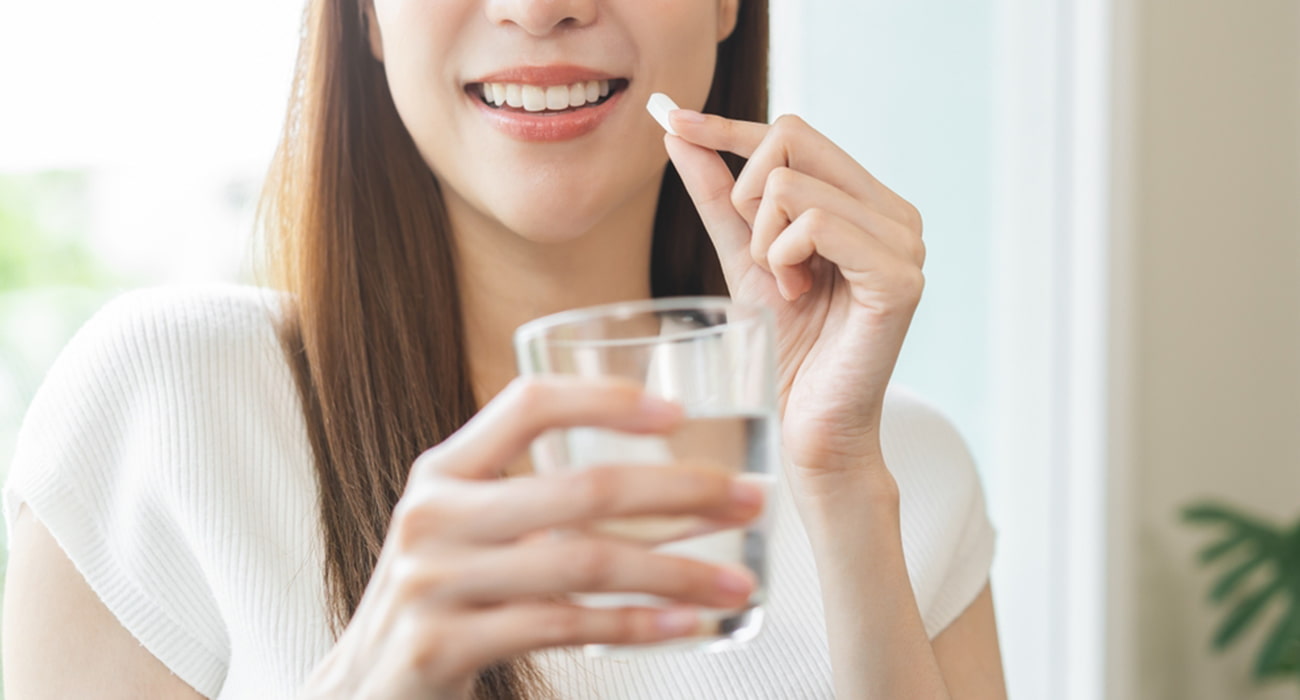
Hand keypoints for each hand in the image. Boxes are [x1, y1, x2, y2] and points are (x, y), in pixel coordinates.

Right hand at [298, 376, 764, 699]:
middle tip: (749, 500)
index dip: (605, 399)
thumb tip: (666, 482)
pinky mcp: (444, 644)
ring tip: (738, 580)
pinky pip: (564, 627)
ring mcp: (433, 581)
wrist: (364, 688)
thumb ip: (534, 498)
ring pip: (584, 563)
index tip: (678, 412)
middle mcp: (434, 515)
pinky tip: (686, 622)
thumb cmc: (441, 597)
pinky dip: (635, 624)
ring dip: (677, 570)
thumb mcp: (468, 529)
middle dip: (680, 491)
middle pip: (580, 488)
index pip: (528, 403)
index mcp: (444, 471)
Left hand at [664, 110, 925, 480]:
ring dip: (764, 240)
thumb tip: (679, 132)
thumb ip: (719, 197)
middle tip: (760, 258)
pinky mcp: (900, 278)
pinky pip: (819, 223)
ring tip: (785, 286)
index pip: (795, 133)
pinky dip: (786, 255)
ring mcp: (905, 243)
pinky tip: (796, 292)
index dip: (729, 126)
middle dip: (746, 196)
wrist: (808, 427)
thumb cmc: (784, 350)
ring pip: (796, 186)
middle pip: (792, 139)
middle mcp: (896, 213)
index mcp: (868, 203)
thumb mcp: (743, 257)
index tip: (672, 118)